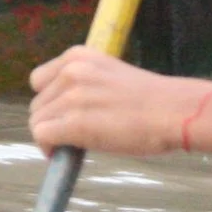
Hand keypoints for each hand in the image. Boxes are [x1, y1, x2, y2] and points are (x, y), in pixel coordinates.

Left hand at [28, 47, 200, 155]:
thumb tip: (63, 111)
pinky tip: (62, 155)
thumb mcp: (111, 76)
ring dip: (51, 137)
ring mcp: (72, 97)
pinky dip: (48, 148)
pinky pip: (42, 136)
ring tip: (72, 146)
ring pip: (37, 122)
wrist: (174, 111)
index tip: (64, 115)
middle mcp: (71, 71)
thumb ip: (85, 85)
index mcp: (79, 56)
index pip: (39, 80)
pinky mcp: (75, 122)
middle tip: (72, 136)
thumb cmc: (152, 99)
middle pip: (37, 104)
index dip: (49, 101)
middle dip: (51, 122)